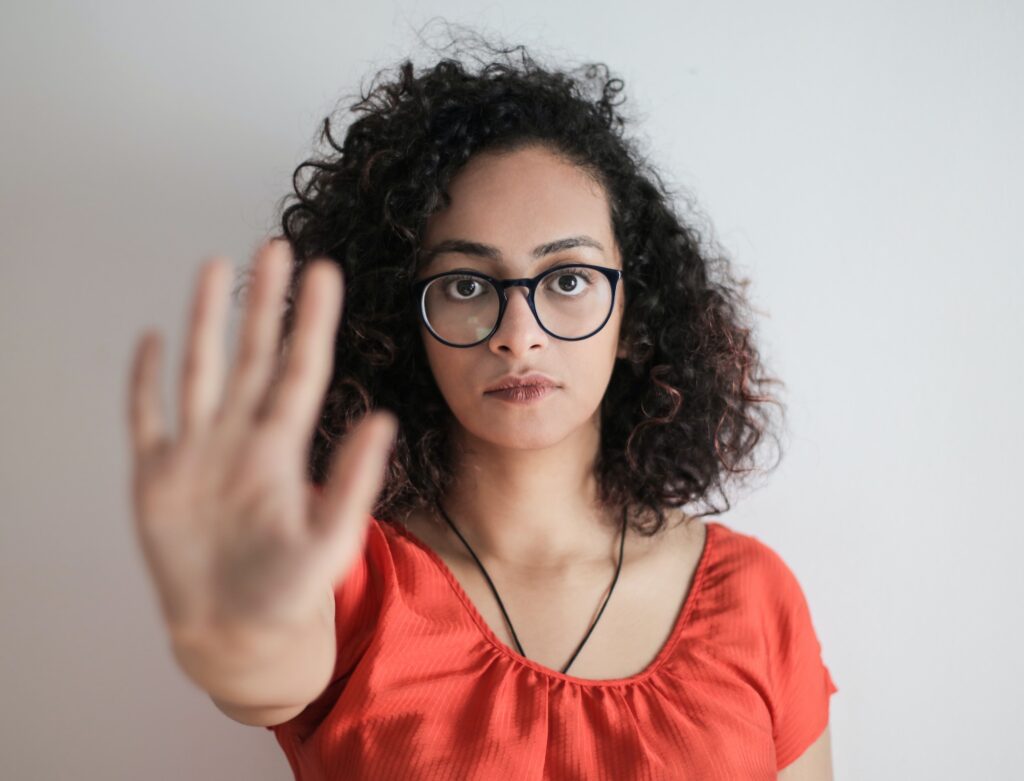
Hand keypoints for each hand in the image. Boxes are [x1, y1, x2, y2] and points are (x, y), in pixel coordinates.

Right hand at [127, 239, 396, 648]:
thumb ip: (353, 481)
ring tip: (216, 268)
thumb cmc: (289, 590)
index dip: (310, 321)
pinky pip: (148, 418)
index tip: (324, 272)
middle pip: (253, 355)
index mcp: (283, 447)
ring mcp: (197, 452)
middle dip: (264, 302)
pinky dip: (146, 381)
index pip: (300, 369)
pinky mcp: (156, 477)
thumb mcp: (331, 539)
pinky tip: (153, 340)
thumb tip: (383, 421)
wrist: (236, 631)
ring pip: (201, 371)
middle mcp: (241, 437)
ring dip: (206, 321)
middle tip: (278, 246)